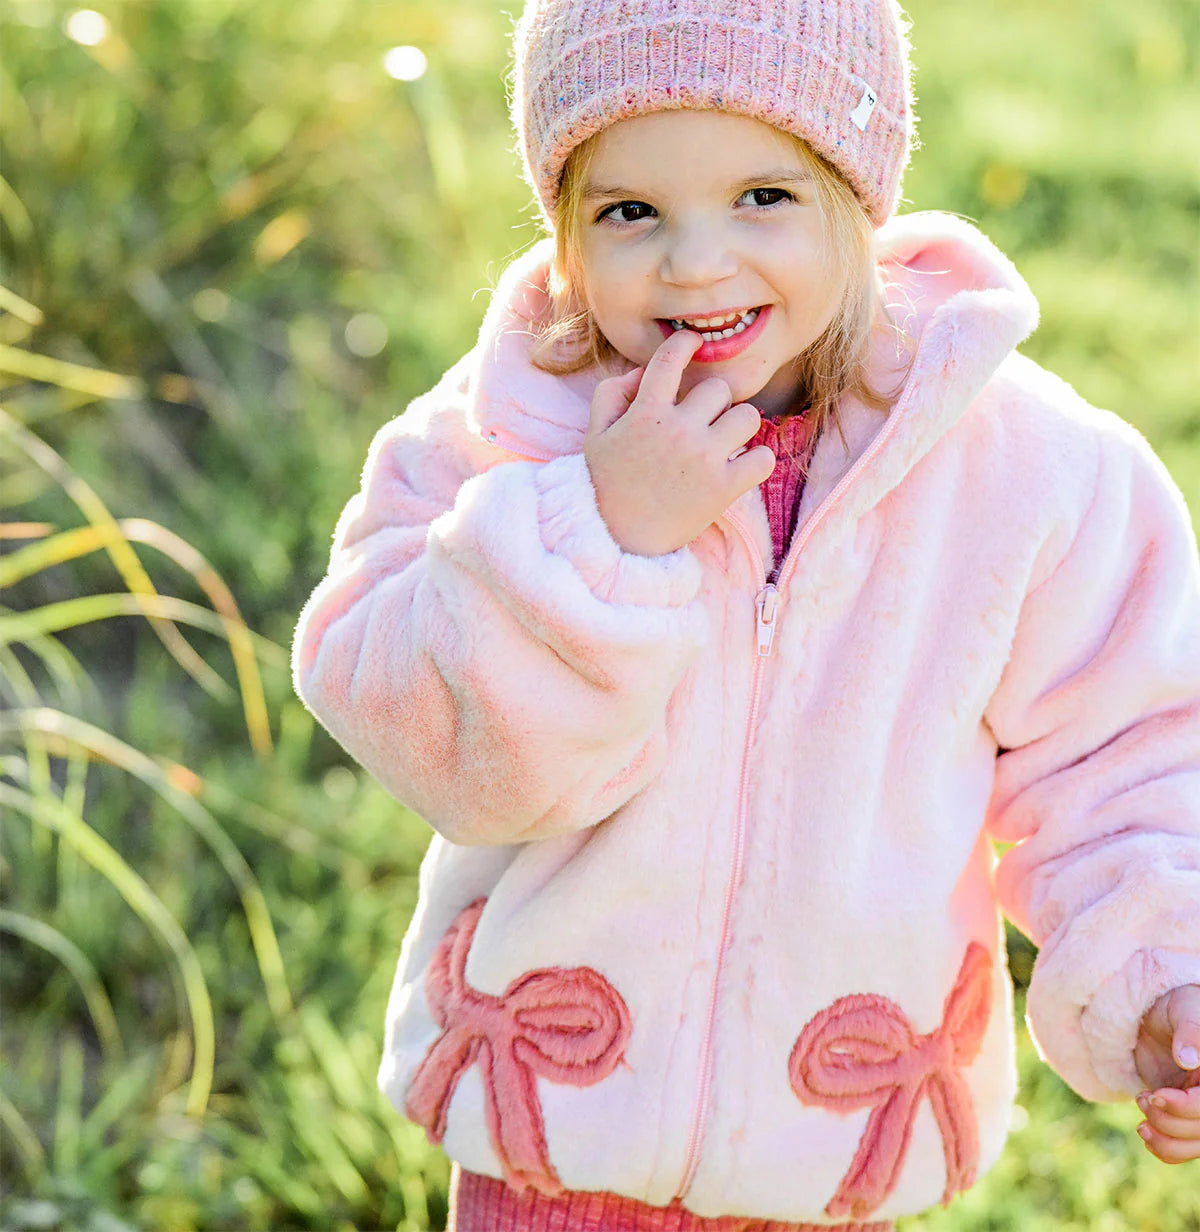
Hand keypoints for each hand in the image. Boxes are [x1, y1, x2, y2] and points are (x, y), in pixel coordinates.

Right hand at [583, 330, 775, 556]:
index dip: (685, 344)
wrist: (615, 538)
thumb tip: (643, 373)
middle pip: (719, 389)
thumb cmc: (605, 484)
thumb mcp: (595, 433)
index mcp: (645, 411)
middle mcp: (678, 429)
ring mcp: (704, 458)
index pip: (671, 359)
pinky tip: (741, 466)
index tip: (692, 344)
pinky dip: (757, 461)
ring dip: (738, 426)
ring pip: (748, 417)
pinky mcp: (723, 488)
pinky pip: (763, 458)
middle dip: (713, 402)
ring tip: (725, 442)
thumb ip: (613, 393)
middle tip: (704, 421)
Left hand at [1134, 983, 1199, 1162]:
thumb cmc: (1175, 1007)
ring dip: (1166, 1140)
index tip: (1155, 1095)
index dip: (1184, 1108)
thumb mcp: (1183, 1010)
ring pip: (1195, 1145)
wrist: (1155, 1016)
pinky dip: (1165, 1148)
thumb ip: (1190, 1032)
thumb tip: (1189, 1059)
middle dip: (1170, 1121)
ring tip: (1141, 1120)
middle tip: (1143, 1099)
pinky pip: (1184, 1148)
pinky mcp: (1185, 1117)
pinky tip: (1146, 1133)